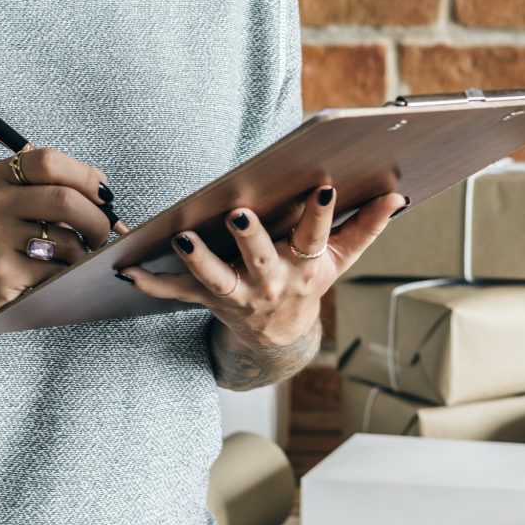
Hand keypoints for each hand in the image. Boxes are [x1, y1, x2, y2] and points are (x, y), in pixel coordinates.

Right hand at [0, 145, 120, 325]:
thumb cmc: (2, 235)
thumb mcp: (17, 198)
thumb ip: (56, 186)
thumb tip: (105, 195)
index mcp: (2, 175)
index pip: (49, 161)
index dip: (85, 176)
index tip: (103, 196)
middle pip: (64, 200)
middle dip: (96, 219)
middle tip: (101, 233)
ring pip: (66, 241)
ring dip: (83, 252)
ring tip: (75, 256)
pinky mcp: (2, 272)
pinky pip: (56, 270)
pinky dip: (68, 273)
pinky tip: (57, 273)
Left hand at [116, 178, 406, 350]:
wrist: (279, 336)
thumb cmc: (308, 280)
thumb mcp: (339, 260)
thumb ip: (365, 228)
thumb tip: (397, 196)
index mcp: (305, 266)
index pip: (315, 237)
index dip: (320, 215)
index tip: (322, 187)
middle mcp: (271, 282)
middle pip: (261, 258)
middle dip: (251, 238)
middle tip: (240, 214)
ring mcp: (238, 294)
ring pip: (216, 279)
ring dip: (198, 259)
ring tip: (181, 238)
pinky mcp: (209, 300)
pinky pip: (177, 293)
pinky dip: (152, 283)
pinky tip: (127, 272)